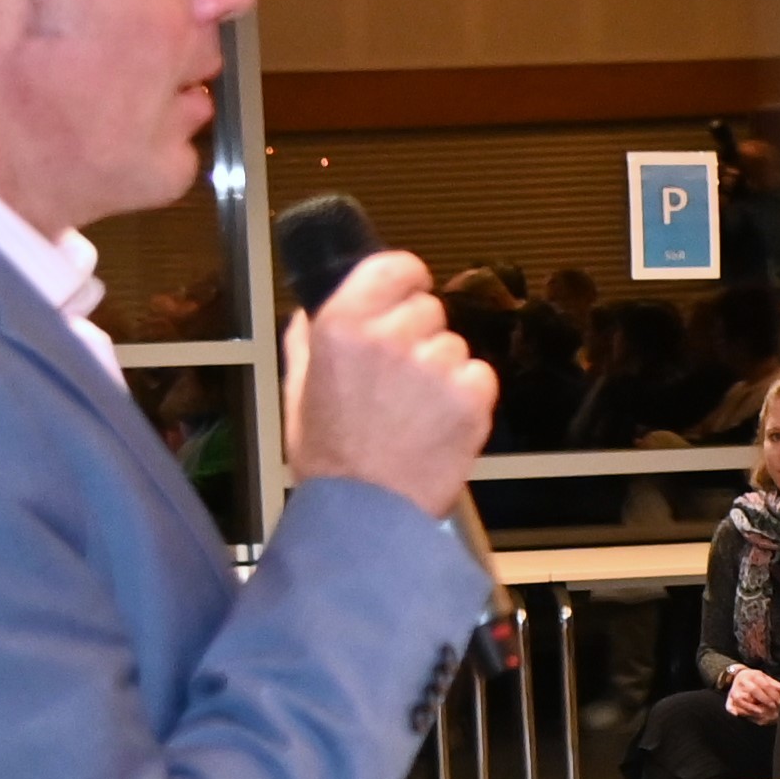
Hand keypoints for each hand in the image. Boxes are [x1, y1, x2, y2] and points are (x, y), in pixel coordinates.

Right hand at [282, 250, 494, 518]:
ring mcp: (435, 366)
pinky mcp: (472, 397)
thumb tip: (309, 309)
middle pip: (429, 308)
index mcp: (342, 326)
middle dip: (420, 336)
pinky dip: (468, 396)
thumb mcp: (299, 391)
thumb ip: (307, 342)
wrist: (367, 512)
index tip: (406, 295)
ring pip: (455, 345)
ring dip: (444, 370)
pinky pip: (481, 375)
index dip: (407, 280)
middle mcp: (390, 336)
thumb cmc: (330, 455)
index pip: (395, 266)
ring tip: (415, 410)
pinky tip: (440, 423)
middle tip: (400, 379)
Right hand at [721, 666, 779, 721]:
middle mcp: (743, 682)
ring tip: (763, 713)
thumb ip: (775, 684)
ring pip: (742, 700)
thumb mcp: (765, 678)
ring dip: (753, 708)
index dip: (774, 694)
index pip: (765, 685)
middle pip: (754, 691)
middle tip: (774, 707)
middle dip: (765, 700)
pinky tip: (739, 715)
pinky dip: (734, 711)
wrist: (737, 676)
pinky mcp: (729, 699)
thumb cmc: (754, 679)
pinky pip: (730, 706)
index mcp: (753, 676)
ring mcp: (734, 691)